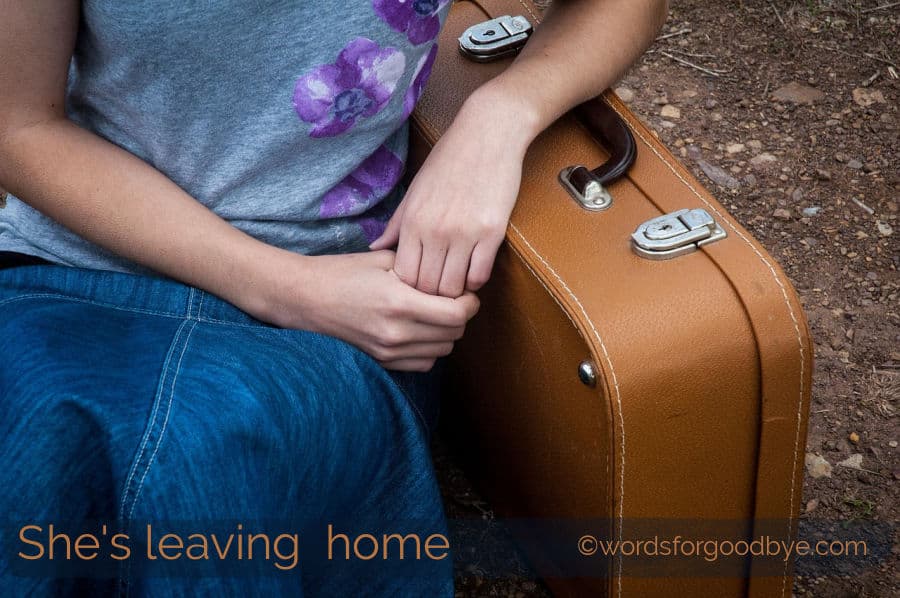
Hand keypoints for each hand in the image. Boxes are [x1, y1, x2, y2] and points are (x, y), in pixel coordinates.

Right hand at [255, 249, 479, 371]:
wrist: (303, 299)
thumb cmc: (342, 273)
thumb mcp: (383, 259)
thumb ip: (422, 268)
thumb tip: (454, 276)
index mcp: (399, 303)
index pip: (458, 314)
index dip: (470, 302)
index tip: (465, 292)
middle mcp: (396, 333)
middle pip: (454, 334)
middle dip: (460, 316)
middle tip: (452, 299)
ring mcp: (388, 352)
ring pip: (443, 351)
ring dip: (446, 333)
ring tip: (434, 314)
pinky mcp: (382, 362)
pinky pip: (424, 363)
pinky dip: (429, 349)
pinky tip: (418, 330)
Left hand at [369, 84, 538, 297]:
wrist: (488, 134)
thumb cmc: (449, 160)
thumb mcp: (415, 190)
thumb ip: (396, 224)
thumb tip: (375, 247)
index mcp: (413, 221)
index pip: (404, 276)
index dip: (410, 287)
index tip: (418, 285)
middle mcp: (435, 230)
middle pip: (427, 287)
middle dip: (431, 295)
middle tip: (438, 291)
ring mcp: (464, 233)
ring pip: (453, 287)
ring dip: (455, 291)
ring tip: (456, 283)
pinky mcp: (492, 232)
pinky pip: (480, 274)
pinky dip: (476, 280)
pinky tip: (474, 269)